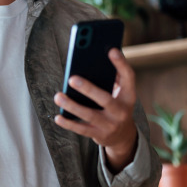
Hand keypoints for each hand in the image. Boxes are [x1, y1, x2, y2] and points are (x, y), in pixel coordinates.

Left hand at [54, 48, 138, 172]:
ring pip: (89, 115)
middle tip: (72, 78)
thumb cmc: (117, 106)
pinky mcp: (99, 135)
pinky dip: (69, 123)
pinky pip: (82, 129)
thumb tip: (95, 59)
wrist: (123, 136)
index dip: (121, 64)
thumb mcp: (121, 93)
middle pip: (105, 99)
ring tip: (58, 96)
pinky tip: (58, 117)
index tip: (111, 50)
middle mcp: (121, 111)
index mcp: (129, 96)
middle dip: (88, 89)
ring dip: (72, 106)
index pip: (129, 77)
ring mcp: (110, 125)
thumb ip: (113, 77)